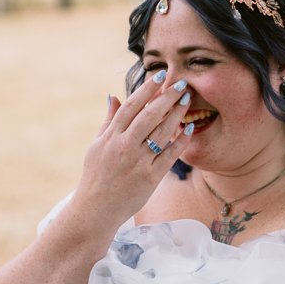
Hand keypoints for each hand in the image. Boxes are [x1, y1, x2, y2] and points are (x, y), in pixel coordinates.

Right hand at [74, 70, 194, 227]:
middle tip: (181, 83)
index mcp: (111, 137)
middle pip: (149, 115)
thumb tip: (114, 96)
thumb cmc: (95, 176)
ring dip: (177, 114)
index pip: (131, 106)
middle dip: (167, 96)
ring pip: (162, 133)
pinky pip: (169, 155)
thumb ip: (109, 121)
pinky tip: (189, 128)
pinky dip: (180, 141)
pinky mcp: (150, 178)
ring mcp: (138, 162)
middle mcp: (124, 147)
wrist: (95, 210)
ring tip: (186, 100)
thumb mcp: (96, 146)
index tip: (159, 74)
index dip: (147, 88)